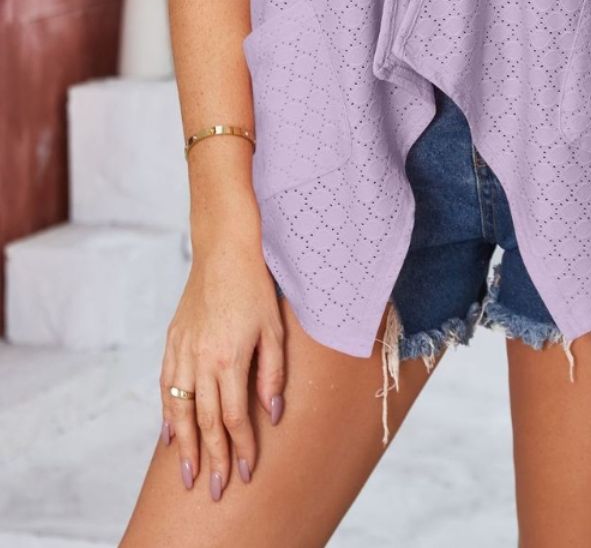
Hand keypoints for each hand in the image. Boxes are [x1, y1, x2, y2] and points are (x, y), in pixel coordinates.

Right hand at [158, 242, 284, 499]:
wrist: (223, 250)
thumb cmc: (255, 287)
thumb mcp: (274, 329)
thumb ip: (272, 373)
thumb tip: (271, 414)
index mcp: (229, 359)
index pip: (233, 418)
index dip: (241, 448)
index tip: (246, 473)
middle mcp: (201, 360)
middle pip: (204, 422)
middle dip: (210, 459)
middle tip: (213, 490)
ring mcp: (182, 350)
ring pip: (180, 409)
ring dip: (183, 445)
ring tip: (186, 474)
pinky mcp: (173, 341)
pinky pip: (166, 385)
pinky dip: (168, 412)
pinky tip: (170, 433)